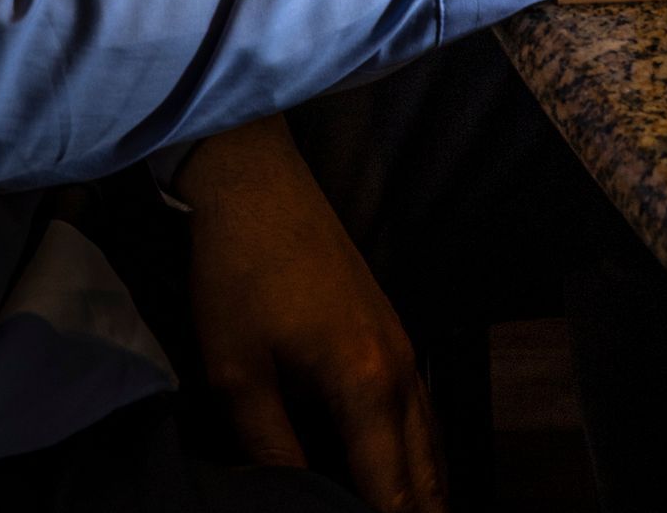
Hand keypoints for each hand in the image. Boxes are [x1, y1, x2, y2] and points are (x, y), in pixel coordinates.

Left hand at [178, 117, 444, 512]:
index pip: (391, 492)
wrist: (257, 185)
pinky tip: (402, 475)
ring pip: (430, 443)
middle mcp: (401, 369)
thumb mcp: (236, 375)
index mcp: (365, 385)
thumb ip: (270, 450)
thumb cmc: (239, 276)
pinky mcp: (391, 330)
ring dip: (423, 493)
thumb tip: (288, 502)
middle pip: (427, 475)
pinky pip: (421, 413)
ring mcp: (402, 345)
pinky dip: (418, 456)